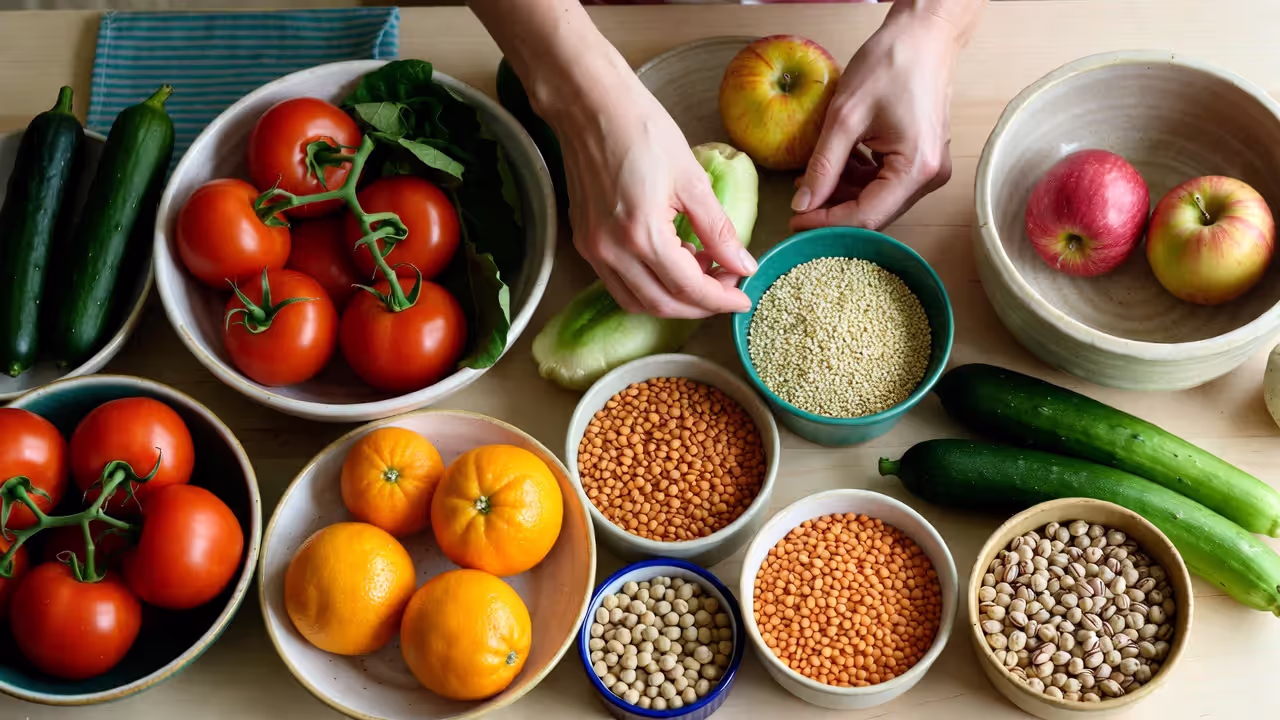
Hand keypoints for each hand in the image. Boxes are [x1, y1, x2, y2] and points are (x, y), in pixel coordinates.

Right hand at [553, 74, 755, 318]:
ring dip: (672, 298)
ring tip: (701, 271)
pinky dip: (648, 284)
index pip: (689, 289)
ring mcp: (593, 250)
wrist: (590, 105)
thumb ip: (719, 230)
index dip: (721, 300)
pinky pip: (618, 283)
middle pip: (663, 305)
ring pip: (637, 301)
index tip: (744, 298)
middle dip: (700, 305)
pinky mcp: (584, 242)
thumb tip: (743, 265)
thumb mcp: (692, 180)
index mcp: (643, 235)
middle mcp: (612, 252)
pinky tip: (671, 260)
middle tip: (728, 286)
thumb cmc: (642, 130)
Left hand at [790, 9, 961, 230]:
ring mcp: (928, 168)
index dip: (827, 223)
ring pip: (877, 199)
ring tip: (809, 180)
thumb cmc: (890, 65)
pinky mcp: (921, 158)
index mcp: (916, 169)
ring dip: (842, 193)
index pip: (866, 216)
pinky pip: (884, 182)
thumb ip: (824, 165)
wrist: (924, 35)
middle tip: (798, 202)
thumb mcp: (845, 116)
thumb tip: (802, 204)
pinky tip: (834, 166)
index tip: (794, 222)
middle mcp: (929, 177)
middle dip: (833, 209)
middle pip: (873, 212)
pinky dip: (857, 179)